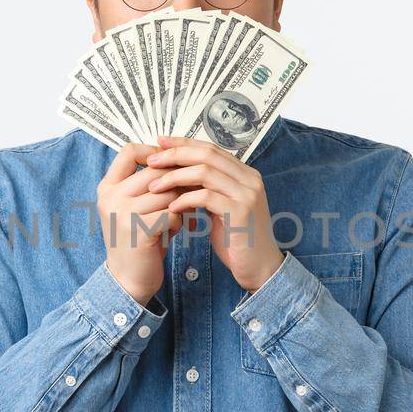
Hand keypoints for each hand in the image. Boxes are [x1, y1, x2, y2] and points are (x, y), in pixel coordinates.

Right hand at [97, 142, 181, 305]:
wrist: (129, 280)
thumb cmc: (139, 240)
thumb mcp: (135, 207)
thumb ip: (148, 184)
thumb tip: (181, 157)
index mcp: (107, 187)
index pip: (129, 151)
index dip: (154, 153)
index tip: (171, 164)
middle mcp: (111, 197)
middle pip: (155, 170)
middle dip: (178, 181)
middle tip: (191, 192)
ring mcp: (122, 213)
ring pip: (167, 192)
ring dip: (181, 203)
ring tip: (183, 215)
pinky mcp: (138, 230)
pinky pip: (172, 213)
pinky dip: (180, 222)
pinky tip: (176, 231)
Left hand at [145, 134, 284, 293]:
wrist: (261, 269)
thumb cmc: (238, 241)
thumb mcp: (222, 209)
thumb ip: (207, 190)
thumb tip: (179, 174)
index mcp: (245, 174)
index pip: (211, 148)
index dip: (184, 143)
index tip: (160, 142)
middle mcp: (249, 179)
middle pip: (207, 154)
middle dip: (176, 154)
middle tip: (151, 160)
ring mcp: (247, 194)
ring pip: (204, 172)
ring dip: (175, 177)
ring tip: (154, 187)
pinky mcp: (240, 212)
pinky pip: (206, 197)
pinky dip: (185, 200)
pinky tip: (172, 208)